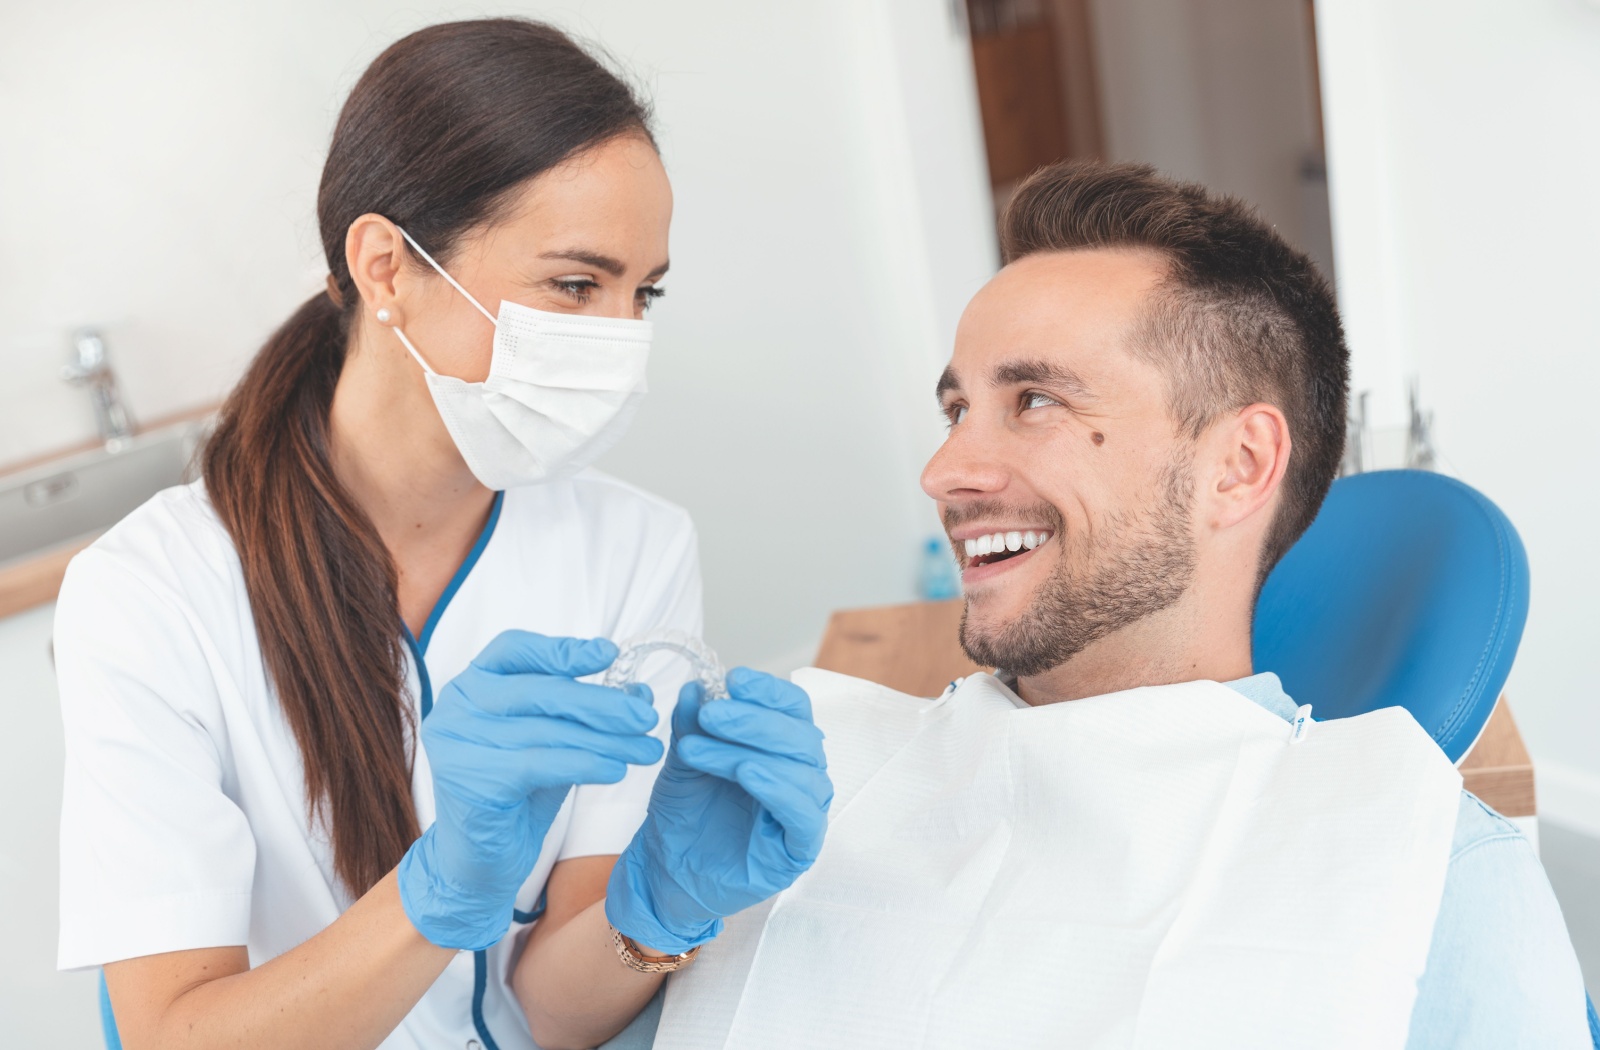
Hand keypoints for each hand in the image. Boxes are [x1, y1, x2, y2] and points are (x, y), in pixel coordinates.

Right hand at [398, 631, 663, 949]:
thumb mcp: (555, 742)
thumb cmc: (517, 794)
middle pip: (538, 691)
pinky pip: (538, 764)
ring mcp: (455, 742)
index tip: (611, 653)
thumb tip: (639, 690)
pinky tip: (617, 769)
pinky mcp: (467, 780)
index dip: (563, 649)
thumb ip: (586, 714)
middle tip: (646, 715)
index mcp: (471, 684)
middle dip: (600, 703)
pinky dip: (583, 764)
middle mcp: (455, 706)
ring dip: (605, 739)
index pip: (515, 649)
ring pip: (546, 730)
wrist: (480, 862)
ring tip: (647, 748)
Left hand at [605, 668, 831, 953]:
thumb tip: (697, 686)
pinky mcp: (798, 850)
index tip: (732, 678)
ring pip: (800, 770)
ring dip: (750, 750)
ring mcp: (803, 814)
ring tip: (700, 748)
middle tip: (711, 714)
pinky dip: (778, 789)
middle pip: (800, 736)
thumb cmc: (683, 817)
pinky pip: (803, 815)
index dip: (769, 691)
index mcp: (781, 751)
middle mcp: (800, 778)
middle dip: (753, 719)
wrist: (665, 874)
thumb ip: (693, 725)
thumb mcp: (684, 762)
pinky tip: (748, 774)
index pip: (793, 710)